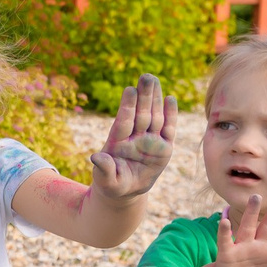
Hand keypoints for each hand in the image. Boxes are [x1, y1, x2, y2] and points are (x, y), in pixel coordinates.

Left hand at [88, 73, 176, 201]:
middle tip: (146, 76)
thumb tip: (96, 157)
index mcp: (119, 143)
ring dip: (155, 99)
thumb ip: (103, 170)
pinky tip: (170, 98)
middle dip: (144, 96)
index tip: (129, 89)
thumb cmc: (113, 184)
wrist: (126, 190)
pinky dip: (171, 115)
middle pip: (141, 114)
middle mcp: (135, 138)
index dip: (127, 106)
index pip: (124, 121)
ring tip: (155, 80)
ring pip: (155, 117)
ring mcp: (150, 141)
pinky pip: (168, 129)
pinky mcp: (164, 147)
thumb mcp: (106, 182)